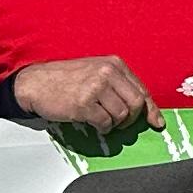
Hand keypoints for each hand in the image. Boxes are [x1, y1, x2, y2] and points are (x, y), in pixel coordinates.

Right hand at [14, 56, 154, 132]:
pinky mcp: (83, 104)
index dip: (150, 109)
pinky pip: (105, 123)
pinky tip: (92, 123)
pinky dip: (101, 128)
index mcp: (114, 64)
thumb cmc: (66, 80)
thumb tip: (145, 110)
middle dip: (130, 119)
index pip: (141, 90)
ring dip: (113, 124)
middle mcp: (107, 72)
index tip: (156, 123)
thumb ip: (119, 86)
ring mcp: (95, 87)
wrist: (35, 83)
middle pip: (136, 104)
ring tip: (100, 119)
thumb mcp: (96, 73)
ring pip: (121, 115)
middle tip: (118, 123)